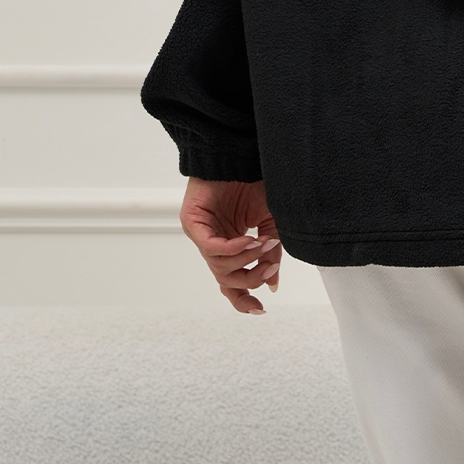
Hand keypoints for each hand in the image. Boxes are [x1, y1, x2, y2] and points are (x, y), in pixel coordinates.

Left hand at [179, 177, 281, 313]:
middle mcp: (212, 245)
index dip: (243, 299)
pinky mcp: (191, 223)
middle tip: (271, 268)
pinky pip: (211, 247)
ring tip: (265, 246)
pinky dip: (232, 249)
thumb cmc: (252, 183)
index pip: (230, 283)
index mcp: (228, 246)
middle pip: (226, 280)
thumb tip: (272, 282)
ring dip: (247, 260)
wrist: (238, 155)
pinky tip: (249, 241)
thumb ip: (271, 252)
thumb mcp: (269, 222)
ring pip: (219, 267)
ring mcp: (200, 235)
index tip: (261, 308)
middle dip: (251, 278)